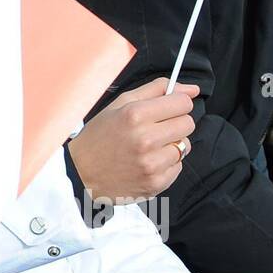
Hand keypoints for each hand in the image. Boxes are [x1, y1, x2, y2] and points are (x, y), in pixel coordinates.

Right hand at [67, 77, 198, 202]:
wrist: (80, 173)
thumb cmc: (99, 136)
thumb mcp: (120, 104)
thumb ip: (156, 90)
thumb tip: (191, 89)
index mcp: (135, 115)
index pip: (182, 103)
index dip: (176, 103)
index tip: (168, 108)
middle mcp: (145, 139)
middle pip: (188, 123)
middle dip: (175, 122)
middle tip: (156, 127)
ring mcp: (151, 164)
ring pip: (185, 146)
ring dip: (170, 144)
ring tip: (149, 147)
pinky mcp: (155, 183)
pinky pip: (178, 166)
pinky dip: (166, 163)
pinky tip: (147, 161)